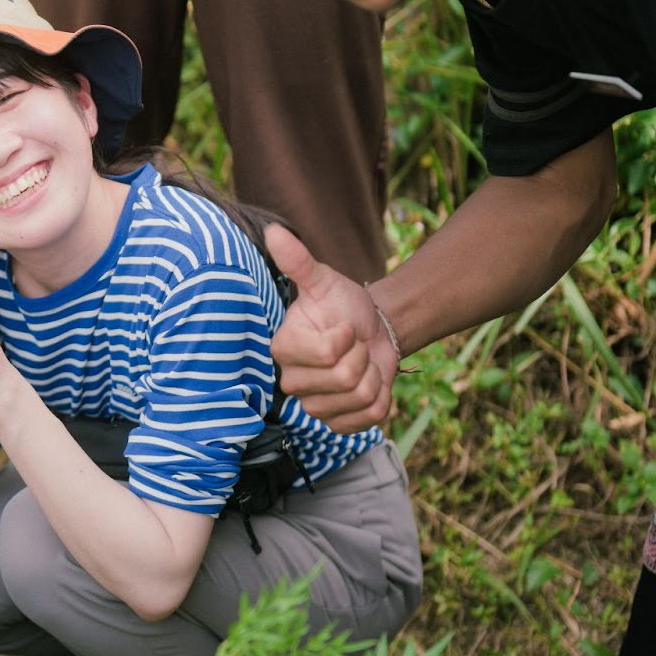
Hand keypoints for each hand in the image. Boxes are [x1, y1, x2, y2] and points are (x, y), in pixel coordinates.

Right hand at [265, 223, 398, 432]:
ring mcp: (313, 407)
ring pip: (360, 397)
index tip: (343, 326)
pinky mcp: (337, 424)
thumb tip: (274, 230)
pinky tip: (369, 382)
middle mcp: (291, 382)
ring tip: (362, 362)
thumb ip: (298, 261)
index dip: (346, 336)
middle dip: (362, 355)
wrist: (371, 330)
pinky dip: (382, 396)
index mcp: (284, 348)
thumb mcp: (324, 281)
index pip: (327, 352)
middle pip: (345, 377)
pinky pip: (370, 417)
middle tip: (354, 345)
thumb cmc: (342, 305)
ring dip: (374, 374)